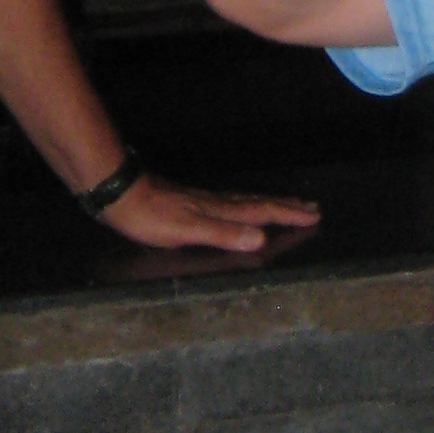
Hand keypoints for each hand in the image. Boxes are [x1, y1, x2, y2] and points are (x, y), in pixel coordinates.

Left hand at [95, 172, 322, 257]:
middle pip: (258, 204)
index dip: (287, 215)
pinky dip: (245, 207)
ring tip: (286, 205)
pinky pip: (230, 204)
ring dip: (268, 205)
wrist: (120, 194)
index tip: (313, 215)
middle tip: (311, 207)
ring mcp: (203, 202)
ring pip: (245, 203)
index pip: (261, 213)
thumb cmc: (150, 217)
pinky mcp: (190, 204)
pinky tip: (239, 209)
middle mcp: (216, 204)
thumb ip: (223, 234)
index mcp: (219, 211)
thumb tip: (261, 238)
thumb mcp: (187, 231)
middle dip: (285, 207)